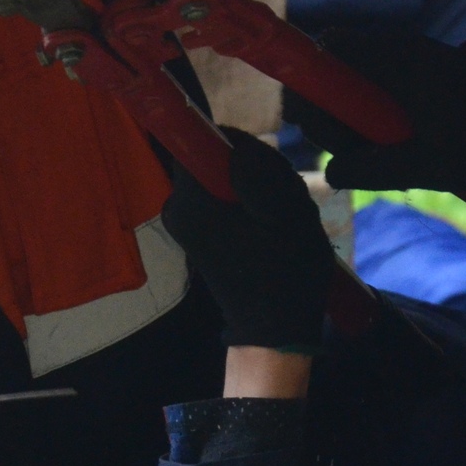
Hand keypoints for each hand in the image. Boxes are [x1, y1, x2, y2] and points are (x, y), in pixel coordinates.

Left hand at [159, 128, 337, 353]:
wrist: (275, 328)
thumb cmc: (286, 270)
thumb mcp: (287, 210)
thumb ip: (257, 168)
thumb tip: (230, 138)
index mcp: (191, 200)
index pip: (201, 138)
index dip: (239, 143)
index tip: (265, 170)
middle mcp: (177, 208)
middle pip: (214, 158)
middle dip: (251, 169)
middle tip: (281, 201)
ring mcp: (185, 222)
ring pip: (224, 178)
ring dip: (256, 189)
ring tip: (279, 221)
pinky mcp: (198, 233)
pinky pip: (224, 200)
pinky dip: (249, 206)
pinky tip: (270, 230)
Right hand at [286, 26, 465, 193]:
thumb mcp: (433, 165)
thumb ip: (376, 170)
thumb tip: (333, 171)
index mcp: (394, 60)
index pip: (322, 53)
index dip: (310, 93)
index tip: (332, 136)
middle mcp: (390, 51)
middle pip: (327, 77)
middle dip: (331, 120)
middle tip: (360, 156)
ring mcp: (398, 61)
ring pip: (347, 91)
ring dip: (353, 127)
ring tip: (387, 157)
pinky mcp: (407, 75)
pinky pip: (369, 96)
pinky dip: (372, 124)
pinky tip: (398, 149)